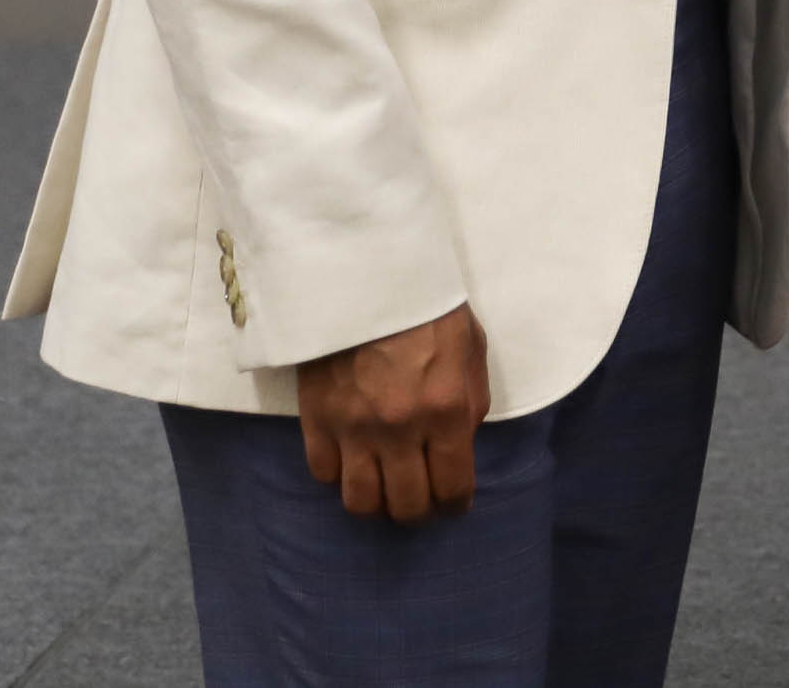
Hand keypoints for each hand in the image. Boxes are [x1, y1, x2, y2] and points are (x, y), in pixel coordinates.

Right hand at [296, 301, 488, 521]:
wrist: (368, 277)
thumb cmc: (429, 309)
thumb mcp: (471, 352)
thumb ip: (469, 406)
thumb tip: (459, 447)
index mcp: (447, 410)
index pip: (452, 487)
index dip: (455, 506)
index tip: (453, 505)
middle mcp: (400, 429)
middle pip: (405, 506)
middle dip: (417, 511)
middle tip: (419, 499)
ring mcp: (354, 428)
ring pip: (359, 501)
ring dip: (375, 503)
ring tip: (384, 488)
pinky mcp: (316, 419)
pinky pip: (324, 473)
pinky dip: (339, 474)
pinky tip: (352, 459)